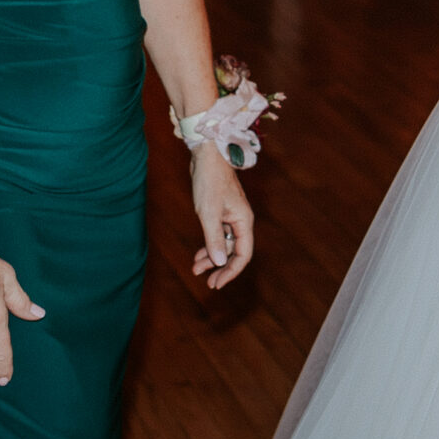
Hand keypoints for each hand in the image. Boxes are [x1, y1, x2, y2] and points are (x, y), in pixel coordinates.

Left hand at [190, 144, 256, 289]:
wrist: (207, 155)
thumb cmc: (209, 181)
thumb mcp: (208, 213)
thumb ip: (214, 238)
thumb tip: (218, 262)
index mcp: (243, 221)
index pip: (243, 254)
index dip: (231, 271)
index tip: (217, 283)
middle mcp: (240, 221)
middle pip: (234, 252)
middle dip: (220, 267)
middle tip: (208, 282)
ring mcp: (230, 216)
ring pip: (224, 244)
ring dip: (211, 257)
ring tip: (195, 269)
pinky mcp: (220, 212)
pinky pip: (217, 235)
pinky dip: (208, 245)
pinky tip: (198, 254)